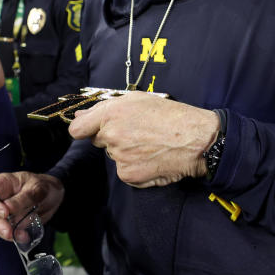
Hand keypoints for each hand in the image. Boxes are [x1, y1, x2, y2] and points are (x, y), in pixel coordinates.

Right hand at [0, 172, 63, 240]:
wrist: (52, 195)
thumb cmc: (42, 186)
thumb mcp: (37, 189)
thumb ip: (23, 198)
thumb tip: (7, 208)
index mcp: (2, 183)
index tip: (5, 213)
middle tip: (9, 231)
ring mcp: (0, 212)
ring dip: (5, 233)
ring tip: (22, 235)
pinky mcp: (6, 223)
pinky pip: (4, 232)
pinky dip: (13, 236)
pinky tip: (24, 236)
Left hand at [68, 92, 219, 187]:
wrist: (196, 140)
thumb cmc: (170, 115)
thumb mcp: (138, 100)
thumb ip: (105, 108)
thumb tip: (80, 115)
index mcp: (111, 113)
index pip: (77, 129)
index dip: (83, 128)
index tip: (89, 130)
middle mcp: (111, 136)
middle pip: (98, 141)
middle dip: (111, 137)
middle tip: (136, 132)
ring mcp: (119, 157)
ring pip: (114, 155)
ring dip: (125, 151)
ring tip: (149, 143)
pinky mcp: (128, 175)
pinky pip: (124, 170)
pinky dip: (135, 166)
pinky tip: (151, 157)